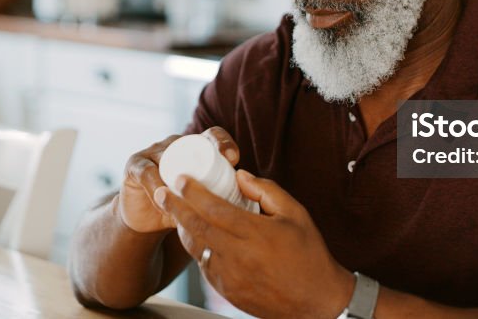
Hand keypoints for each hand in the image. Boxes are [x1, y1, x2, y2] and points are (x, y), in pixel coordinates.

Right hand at [118, 127, 239, 233]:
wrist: (147, 220)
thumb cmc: (183, 208)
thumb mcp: (206, 201)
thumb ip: (225, 197)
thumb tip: (255, 206)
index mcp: (196, 148)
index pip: (213, 136)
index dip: (224, 143)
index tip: (234, 160)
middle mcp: (176, 144)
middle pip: (191, 142)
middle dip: (206, 153)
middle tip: (220, 171)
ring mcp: (154, 152)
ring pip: (169, 157)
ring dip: (180, 177)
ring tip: (190, 197)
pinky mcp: (135, 165)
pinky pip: (147, 172)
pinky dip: (157, 187)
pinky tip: (164, 201)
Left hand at [154, 169, 354, 317]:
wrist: (317, 302)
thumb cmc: (309, 254)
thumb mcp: (295, 214)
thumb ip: (266, 191)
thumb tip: (240, 176)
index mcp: (256, 234)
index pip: (215, 209)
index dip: (193, 193)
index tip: (181, 179)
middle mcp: (239, 256)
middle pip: (197, 228)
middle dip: (175, 208)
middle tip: (161, 193)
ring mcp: (230, 277)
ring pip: (196, 249)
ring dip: (183, 229)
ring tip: (174, 212)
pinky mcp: (227, 291)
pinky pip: (204, 266)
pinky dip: (197, 249)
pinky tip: (197, 237)